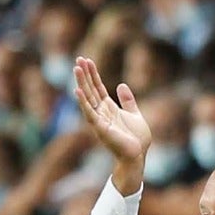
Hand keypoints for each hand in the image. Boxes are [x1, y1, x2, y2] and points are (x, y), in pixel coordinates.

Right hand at [73, 55, 150, 193]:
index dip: (93, 74)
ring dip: (81, 83)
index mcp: (109, 109)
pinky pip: (90, 114)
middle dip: (85, 75)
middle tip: (78, 58)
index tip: (87, 60)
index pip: (98, 88)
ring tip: (77, 68)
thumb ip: (128, 100)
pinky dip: (83, 103)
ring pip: (88, 99)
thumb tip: (121, 85)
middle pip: (90, 90)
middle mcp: (101, 113)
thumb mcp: (134, 114)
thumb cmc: (136, 139)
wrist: (138, 156)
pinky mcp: (100, 129)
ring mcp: (99, 121)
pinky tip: (77, 91)